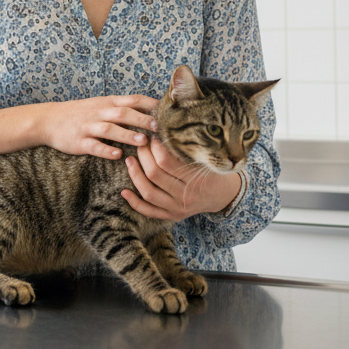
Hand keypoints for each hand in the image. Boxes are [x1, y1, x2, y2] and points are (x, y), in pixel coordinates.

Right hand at [40, 95, 158, 159]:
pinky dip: (106, 150)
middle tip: (159, 127)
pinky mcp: (79, 142)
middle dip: (142, 119)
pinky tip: (117, 155)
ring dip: (126, 135)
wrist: (49, 119)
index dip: (150, 104)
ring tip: (142, 141)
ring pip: (109, 129)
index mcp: (108, 102)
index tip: (167, 111)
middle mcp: (99, 112)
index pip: (133, 100)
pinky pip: (94, 146)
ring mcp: (88, 126)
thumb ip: (123, 107)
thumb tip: (150, 111)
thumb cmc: (81, 113)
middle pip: (123, 113)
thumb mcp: (101, 105)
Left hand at [122, 137, 241, 219]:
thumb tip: (161, 131)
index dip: (155, 147)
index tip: (152, 136)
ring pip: (148, 193)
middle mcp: (185, 196)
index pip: (167, 161)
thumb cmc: (213, 172)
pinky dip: (134, 203)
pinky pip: (149, 211)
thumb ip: (185, 150)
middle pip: (155, 175)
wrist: (224, 196)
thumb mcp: (205, 159)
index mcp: (195, 179)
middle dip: (143, 156)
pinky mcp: (171, 216)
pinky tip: (124, 192)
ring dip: (135, 175)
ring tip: (129, 160)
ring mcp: (177, 208)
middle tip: (139, 144)